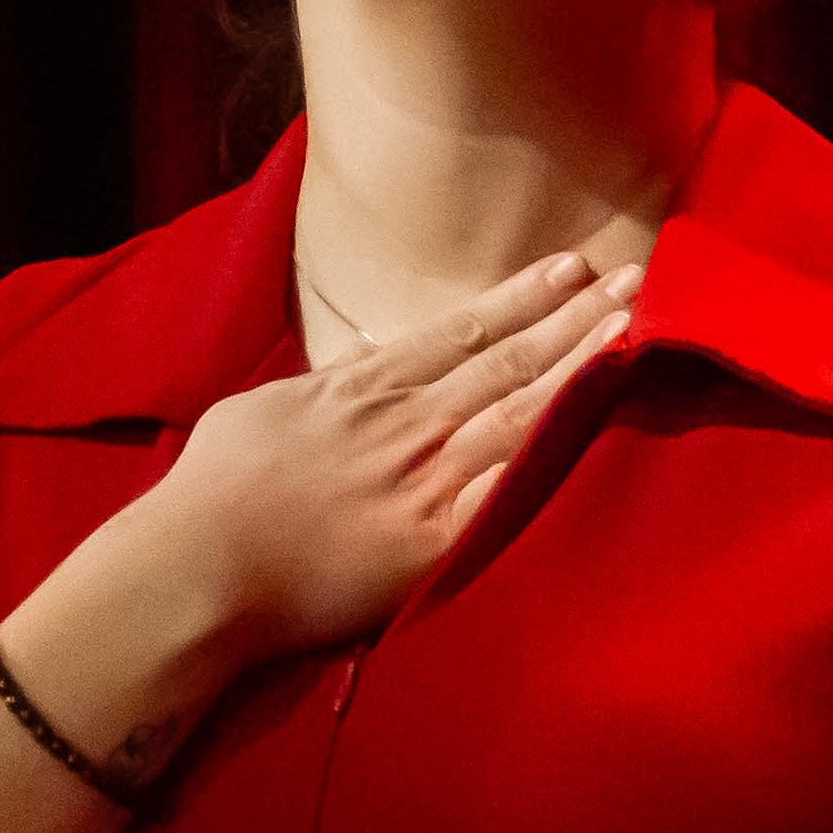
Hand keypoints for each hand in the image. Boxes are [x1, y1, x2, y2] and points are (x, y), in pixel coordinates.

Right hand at [137, 251, 639, 665]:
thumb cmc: (213, 492)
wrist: (200, 564)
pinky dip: (560, 456)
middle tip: (633, 279)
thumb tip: (357, 370)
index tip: (568, 269)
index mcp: (361, 388)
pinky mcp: (434, 541)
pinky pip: (513, 492)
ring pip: (522, 411)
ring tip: (632, 332)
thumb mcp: (263, 412)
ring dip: (581, 367)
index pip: (460, 331)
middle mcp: (405, 422)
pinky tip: (603, 429)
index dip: (520, 299)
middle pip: (508, 359)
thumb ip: (321, 390)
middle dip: (574, 317)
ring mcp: (424, 479)